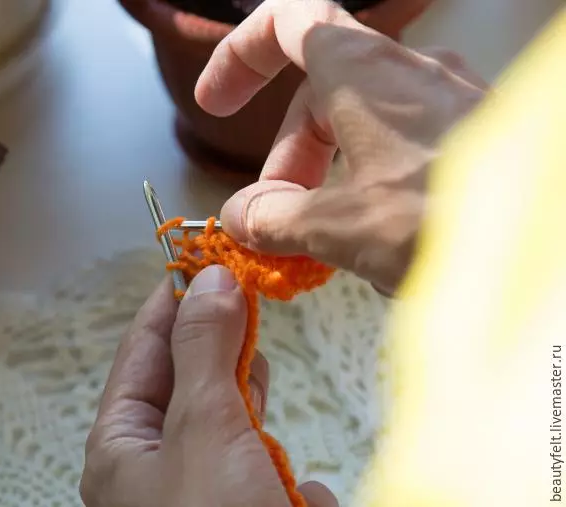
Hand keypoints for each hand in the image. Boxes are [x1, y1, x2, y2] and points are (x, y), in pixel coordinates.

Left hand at [80, 266, 337, 506]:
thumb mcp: (203, 427)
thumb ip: (204, 350)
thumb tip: (209, 276)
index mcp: (120, 447)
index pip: (142, 350)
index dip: (173, 299)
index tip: (206, 255)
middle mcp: (155, 470)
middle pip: (191, 385)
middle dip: (226, 357)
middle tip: (252, 314)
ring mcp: (204, 496)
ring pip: (236, 433)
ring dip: (262, 429)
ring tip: (268, 415)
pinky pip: (269, 478)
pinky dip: (291, 484)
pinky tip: (299, 495)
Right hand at [195, 0, 486, 294]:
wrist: (550, 252)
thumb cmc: (453, 223)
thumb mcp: (341, 227)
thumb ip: (276, 219)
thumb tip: (242, 217)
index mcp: (363, 71)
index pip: (286, 23)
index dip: (239, 56)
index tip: (217, 104)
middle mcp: (409, 73)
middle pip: (321, 90)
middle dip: (287, 155)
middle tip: (274, 216)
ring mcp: (448, 102)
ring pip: (364, 121)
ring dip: (328, 173)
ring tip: (323, 236)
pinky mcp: (475, 137)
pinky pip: (405, 144)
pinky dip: (372, 180)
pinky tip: (377, 234)